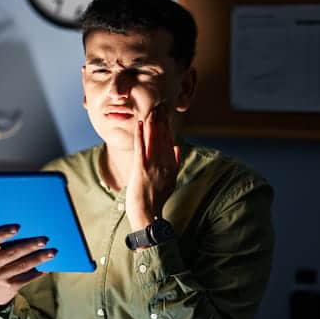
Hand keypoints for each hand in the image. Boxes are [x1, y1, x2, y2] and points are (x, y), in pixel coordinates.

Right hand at [0, 225, 56, 305]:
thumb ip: (7, 246)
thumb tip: (32, 234)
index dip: (4, 233)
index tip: (17, 227)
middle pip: (12, 253)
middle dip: (30, 246)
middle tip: (44, 241)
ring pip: (22, 265)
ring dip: (39, 258)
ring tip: (52, 253)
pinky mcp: (10, 286)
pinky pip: (27, 277)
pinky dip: (39, 272)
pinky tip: (48, 267)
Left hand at [125, 103, 180, 231]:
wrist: (147, 214)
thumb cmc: (156, 199)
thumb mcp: (171, 180)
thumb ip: (175, 162)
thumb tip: (178, 147)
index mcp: (172, 165)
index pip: (170, 141)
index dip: (168, 126)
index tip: (167, 113)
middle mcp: (165, 163)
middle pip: (164, 137)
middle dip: (163, 120)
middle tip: (161, 104)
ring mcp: (153, 165)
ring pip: (154, 139)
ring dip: (154, 122)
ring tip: (154, 108)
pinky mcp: (141, 168)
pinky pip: (142, 147)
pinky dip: (142, 134)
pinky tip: (142, 123)